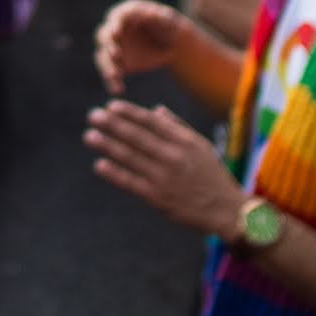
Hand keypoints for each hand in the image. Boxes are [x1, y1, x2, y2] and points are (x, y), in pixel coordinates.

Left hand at [84, 99, 246, 241]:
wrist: (225, 210)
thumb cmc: (212, 175)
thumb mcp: (201, 146)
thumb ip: (177, 127)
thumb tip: (155, 110)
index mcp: (185, 141)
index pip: (152, 122)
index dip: (130, 113)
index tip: (111, 105)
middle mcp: (174, 156)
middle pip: (137, 137)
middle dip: (113, 125)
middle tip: (93, 116)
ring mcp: (165, 177)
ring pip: (131, 158)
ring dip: (108, 145)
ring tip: (89, 136)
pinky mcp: (158, 197)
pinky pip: (131, 182)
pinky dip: (114, 173)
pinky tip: (99, 164)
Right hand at [94, 0, 185, 94]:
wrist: (169, 44)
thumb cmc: (169, 27)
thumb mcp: (168, 21)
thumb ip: (160, 17)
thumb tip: (151, 13)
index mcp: (125, 14)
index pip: (116, 18)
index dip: (114, 25)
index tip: (116, 34)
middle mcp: (114, 29)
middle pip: (104, 37)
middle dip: (108, 47)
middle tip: (116, 57)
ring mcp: (113, 47)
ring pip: (103, 57)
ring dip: (107, 67)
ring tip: (115, 78)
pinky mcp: (116, 63)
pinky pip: (110, 73)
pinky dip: (111, 81)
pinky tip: (117, 89)